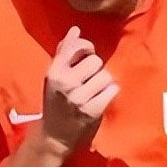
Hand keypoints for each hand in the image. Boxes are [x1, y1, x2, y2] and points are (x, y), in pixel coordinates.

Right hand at [41, 26, 119, 153]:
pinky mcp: (92, 110)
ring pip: (105, 76)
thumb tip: (75, 30)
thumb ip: (64, 52)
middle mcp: (66, 82)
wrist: (54, 135)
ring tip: (94, 90)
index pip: (77, 45)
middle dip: (95, 68)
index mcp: (55, 71)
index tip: (86, 55)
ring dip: (103, 82)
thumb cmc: (55, 102)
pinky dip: (109, 93)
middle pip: (95, 61)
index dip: (86, 47)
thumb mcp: (54, 76)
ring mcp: (79, 97)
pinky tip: (101, 98)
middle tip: (89, 79)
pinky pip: (112, 90)